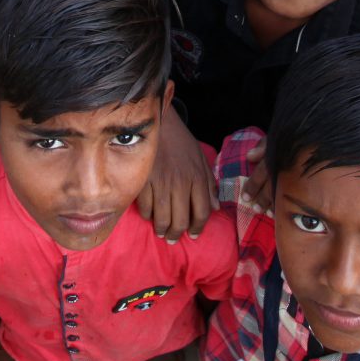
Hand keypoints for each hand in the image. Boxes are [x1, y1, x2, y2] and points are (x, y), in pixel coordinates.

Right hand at [138, 106, 215, 240]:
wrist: (158, 122)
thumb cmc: (180, 141)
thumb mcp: (201, 159)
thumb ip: (209, 184)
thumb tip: (216, 208)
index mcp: (198, 178)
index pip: (202, 213)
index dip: (198, 228)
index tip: (193, 235)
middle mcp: (181, 183)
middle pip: (181, 221)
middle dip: (177, 234)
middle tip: (173, 238)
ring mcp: (161, 182)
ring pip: (162, 218)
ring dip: (162, 230)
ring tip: (161, 232)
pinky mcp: (143, 180)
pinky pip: (145, 207)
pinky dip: (147, 215)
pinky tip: (149, 215)